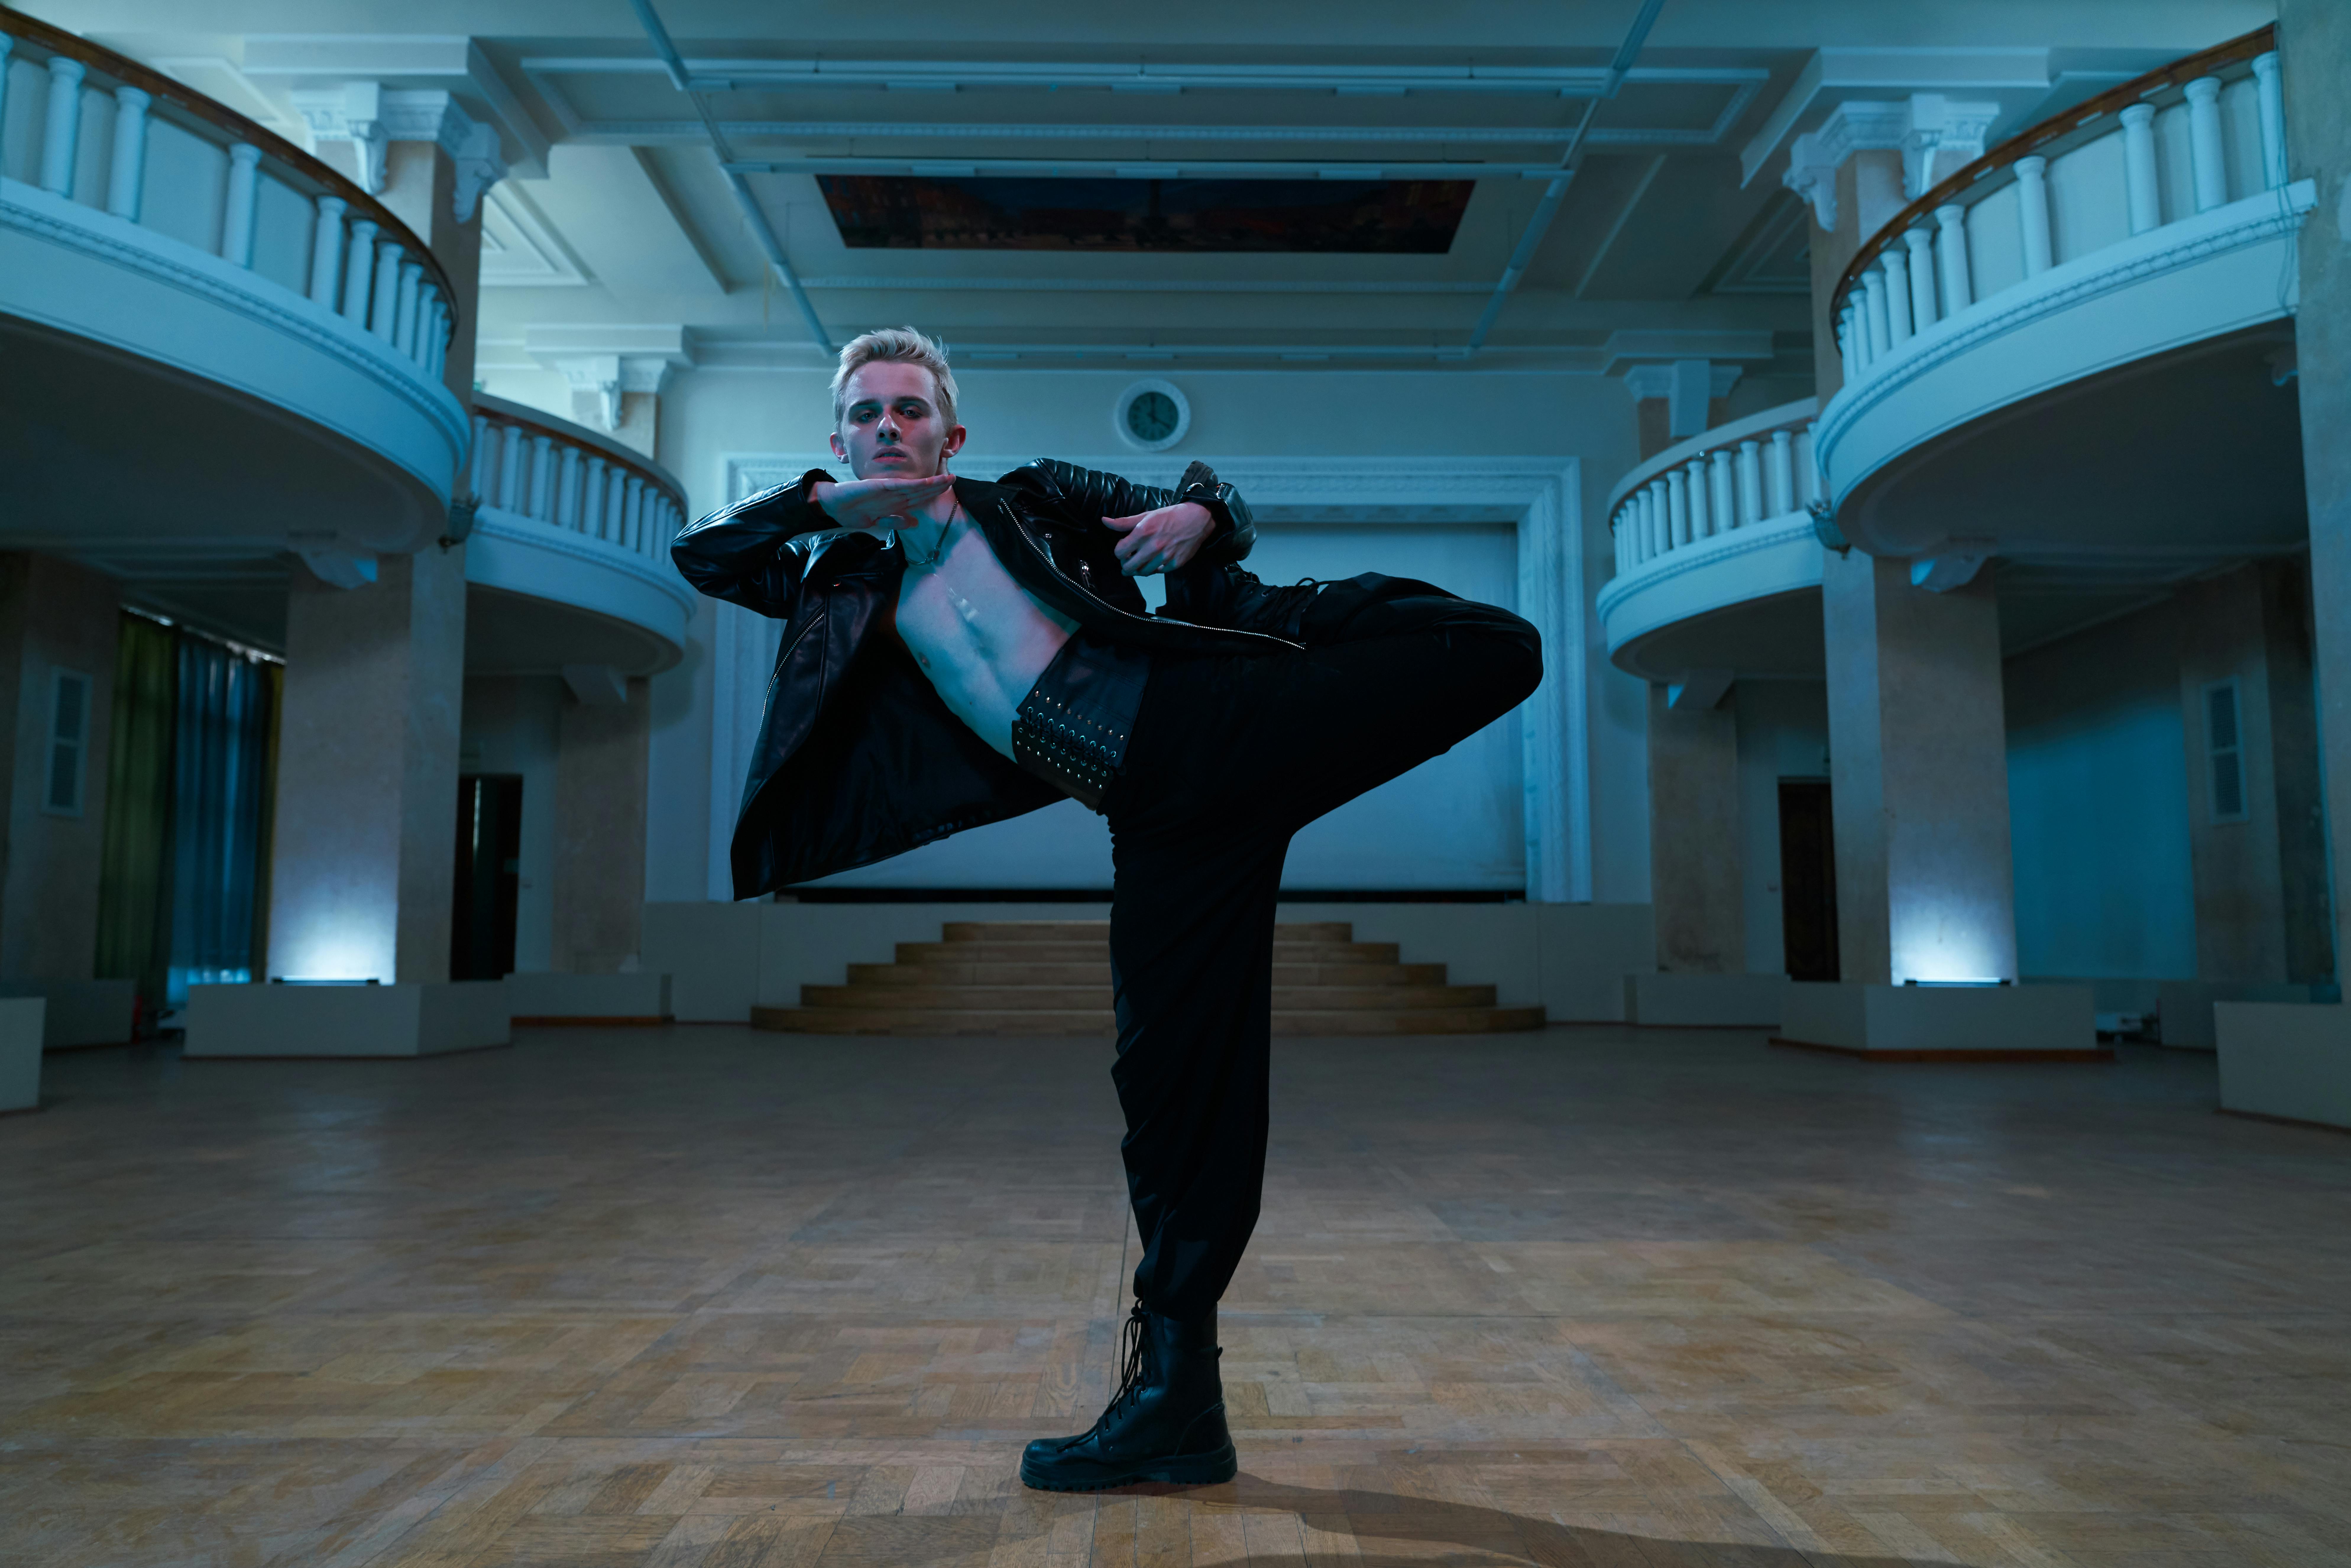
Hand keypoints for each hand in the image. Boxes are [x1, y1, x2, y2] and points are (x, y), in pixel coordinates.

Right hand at [811, 473, 954, 533]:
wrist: (835, 504)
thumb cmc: (855, 511)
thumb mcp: (879, 521)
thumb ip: (896, 522)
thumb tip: (915, 523)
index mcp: (896, 502)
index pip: (919, 497)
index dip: (933, 493)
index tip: (948, 489)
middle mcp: (894, 494)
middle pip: (920, 490)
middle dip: (937, 486)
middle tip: (954, 478)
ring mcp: (887, 489)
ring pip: (913, 487)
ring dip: (930, 484)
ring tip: (946, 479)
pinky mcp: (877, 486)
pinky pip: (897, 486)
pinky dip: (910, 485)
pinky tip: (923, 483)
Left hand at [1103, 501, 1213, 576]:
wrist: (1197, 519)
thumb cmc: (1170, 516)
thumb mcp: (1146, 516)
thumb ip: (1124, 522)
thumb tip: (1104, 521)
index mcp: (1143, 532)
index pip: (1120, 552)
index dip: (1119, 551)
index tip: (1124, 548)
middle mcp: (1153, 546)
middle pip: (1129, 566)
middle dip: (1126, 564)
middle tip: (1129, 560)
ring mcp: (1165, 557)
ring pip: (1143, 572)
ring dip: (1139, 569)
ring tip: (1140, 562)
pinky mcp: (1176, 563)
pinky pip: (1159, 572)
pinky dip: (1155, 569)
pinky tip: (1155, 562)